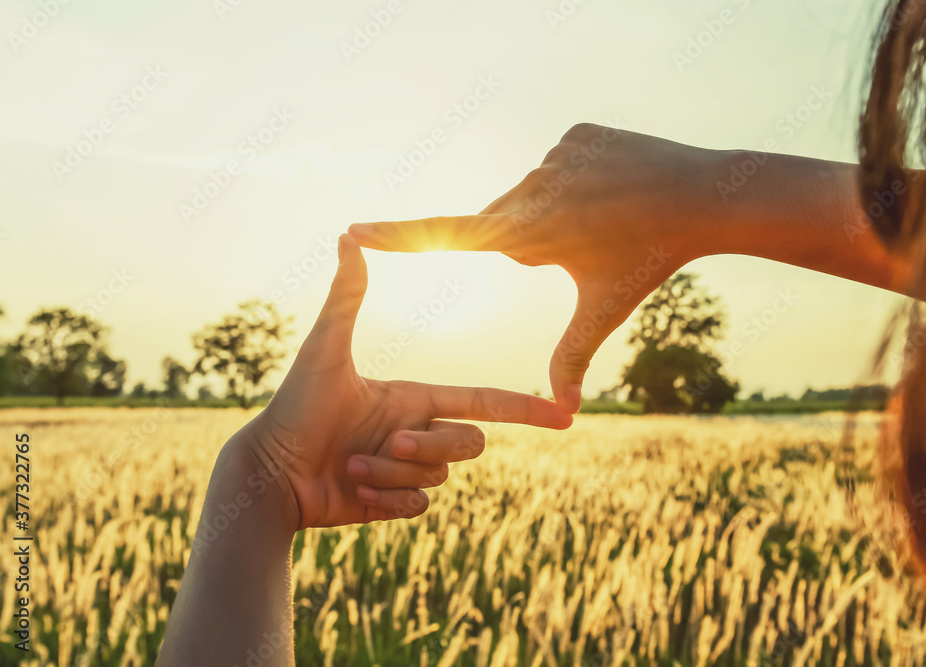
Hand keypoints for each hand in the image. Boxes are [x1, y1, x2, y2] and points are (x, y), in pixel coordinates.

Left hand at [242, 234, 572, 530]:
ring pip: (437, 478)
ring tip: (350, 467)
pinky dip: (388, 501)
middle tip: (386, 443)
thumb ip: (347, 296)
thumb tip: (349, 235)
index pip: (484, 401)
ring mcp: (405, 469)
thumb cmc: (293, 406)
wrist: (268, 472)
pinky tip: (355, 492)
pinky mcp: (391, 501)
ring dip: (392, 474)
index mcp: (413, 397)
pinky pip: (419, 506)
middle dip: (430, 447)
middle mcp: (415, 431)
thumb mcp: (325, 349)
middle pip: (468, 443)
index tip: (565, 414)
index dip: (526, 407)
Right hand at [348, 124, 723, 411]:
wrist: (702, 197)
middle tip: (584, 246)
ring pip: (535, 194)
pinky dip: (577, 181)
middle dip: (531, 242)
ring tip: (605, 220)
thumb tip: (565, 411)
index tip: (356, 229)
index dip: (398, 237)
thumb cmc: (648, 260)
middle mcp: (531, 189)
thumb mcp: (604, 310)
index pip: (447, 236)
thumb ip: (572, 355)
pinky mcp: (574, 134)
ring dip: (556, 213)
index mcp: (528, 233)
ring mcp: (553, 156)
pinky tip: (614, 189)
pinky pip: (560, 165)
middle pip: (506, 223)